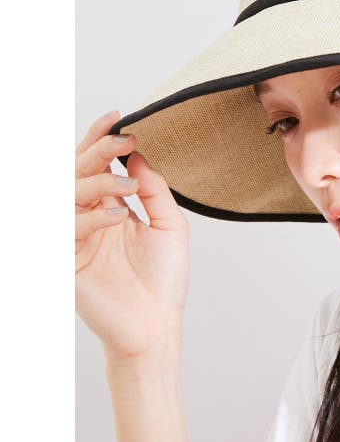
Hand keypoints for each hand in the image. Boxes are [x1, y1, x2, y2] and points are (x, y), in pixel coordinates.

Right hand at [75, 110, 191, 362]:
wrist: (157, 325)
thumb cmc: (163, 279)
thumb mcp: (169, 224)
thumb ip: (154, 188)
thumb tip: (140, 152)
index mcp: (110, 206)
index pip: (97, 165)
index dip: (101, 138)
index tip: (120, 117)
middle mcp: (89, 218)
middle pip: (77, 172)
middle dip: (96, 151)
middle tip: (121, 140)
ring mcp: (75, 238)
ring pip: (67, 195)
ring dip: (97, 182)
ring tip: (127, 185)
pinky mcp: (66, 261)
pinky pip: (67, 229)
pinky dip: (91, 217)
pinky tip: (115, 216)